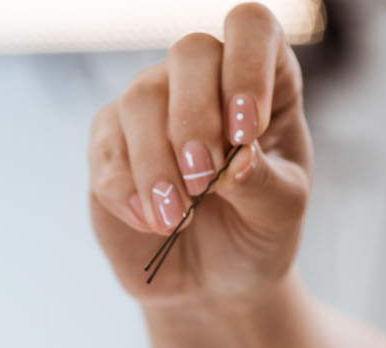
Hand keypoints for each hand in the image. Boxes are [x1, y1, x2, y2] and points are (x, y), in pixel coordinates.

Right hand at [88, 2, 312, 306]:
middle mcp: (202, 79)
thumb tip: (235, 160)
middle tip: (207, 183)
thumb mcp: (278, 211)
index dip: (246, 66)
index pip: (249, 28)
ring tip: (179, 219)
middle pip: (189, 52)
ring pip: (140, 100)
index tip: (247, 131)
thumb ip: (262, 181)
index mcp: (261, 78)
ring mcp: (150, 107)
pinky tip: (154, 224)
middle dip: (196, 119)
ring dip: (159, 165)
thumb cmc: (256, 230)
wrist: (214, 281)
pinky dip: (129, 193)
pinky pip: (106, 154)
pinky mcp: (108, 147)